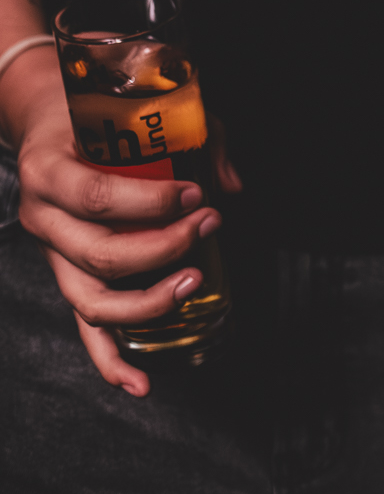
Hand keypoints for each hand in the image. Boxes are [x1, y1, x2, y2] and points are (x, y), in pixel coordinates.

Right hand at [15, 74, 228, 397]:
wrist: (49, 127)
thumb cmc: (99, 116)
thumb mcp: (137, 110)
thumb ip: (191, 139)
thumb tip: (231, 186)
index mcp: (50, 172)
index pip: (98, 197)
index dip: (150, 202)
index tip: (195, 194)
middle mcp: (43, 219)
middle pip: (101, 254)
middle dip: (163, 247)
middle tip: (209, 224)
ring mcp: (52, 256)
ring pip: (92, 300)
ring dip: (148, 300)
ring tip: (194, 282)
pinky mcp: (66, 280)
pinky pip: (84, 331)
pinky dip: (110, 361)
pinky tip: (141, 383)